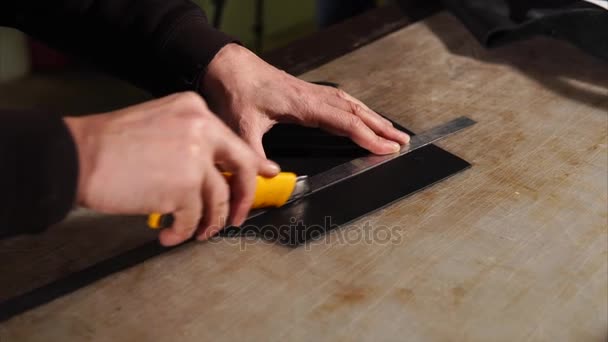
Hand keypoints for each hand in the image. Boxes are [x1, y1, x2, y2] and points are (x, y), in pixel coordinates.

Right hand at [64, 92, 279, 245]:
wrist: (77, 156)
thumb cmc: (109, 144)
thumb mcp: (157, 124)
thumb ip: (191, 141)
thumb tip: (214, 169)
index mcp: (195, 110)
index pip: (233, 143)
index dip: (252, 166)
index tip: (265, 177)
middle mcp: (202, 130)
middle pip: (243, 168)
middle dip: (245, 198)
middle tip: (238, 217)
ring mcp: (195, 160)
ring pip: (219, 200)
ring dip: (210, 223)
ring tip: (195, 232)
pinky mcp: (183, 189)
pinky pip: (193, 219)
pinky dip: (183, 232)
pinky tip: (171, 235)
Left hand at [202, 43, 409, 157]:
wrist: (228, 65)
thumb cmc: (236, 92)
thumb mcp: (241, 127)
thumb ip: (255, 156)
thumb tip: (270, 178)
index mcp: (304, 104)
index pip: (345, 123)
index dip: (368, 137)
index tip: (387, 149)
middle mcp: (313, 96)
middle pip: (356, 112)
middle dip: (381, 128)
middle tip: (403, 142)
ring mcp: (312, 92)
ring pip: (351, 105)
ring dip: (373, 117)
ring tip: (391, 131)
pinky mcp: (306, 92)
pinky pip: (341, 101)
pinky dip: (357, 110)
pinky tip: (361, 116)